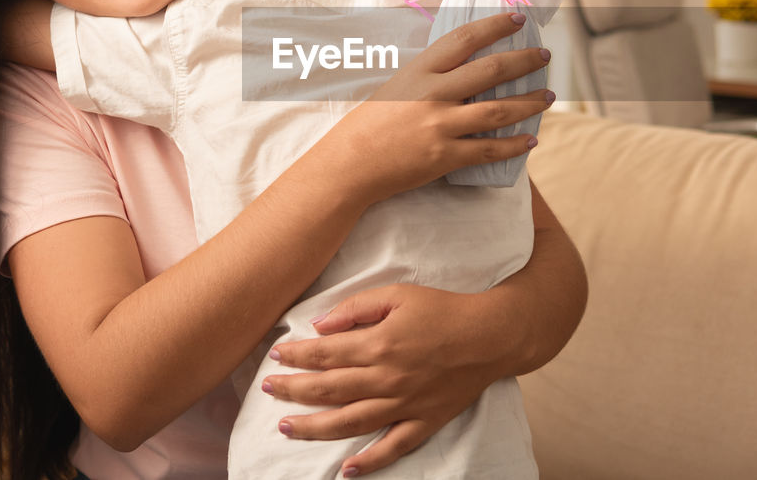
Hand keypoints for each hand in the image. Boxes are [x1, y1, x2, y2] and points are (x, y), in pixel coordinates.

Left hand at [261, 284, 505, 476]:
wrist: (489, 336)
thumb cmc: (442, 310)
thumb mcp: (397, 294)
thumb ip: (356, 309)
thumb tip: (321, 326)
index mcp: (379, 344)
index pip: (325, 354)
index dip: (296, 356)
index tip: (275, 356)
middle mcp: (387, 379)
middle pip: (329, 390)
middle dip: (293, 390)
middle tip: (267, 390)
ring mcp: (405, 404)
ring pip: (350, 422)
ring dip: (314, 428)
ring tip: (287, 428)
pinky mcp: (424, 421)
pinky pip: (393, 446)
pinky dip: (370, 461)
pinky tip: (347, 469)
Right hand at [313, 11, 553, 204]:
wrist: (351, 163)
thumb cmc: (371, 122)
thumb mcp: (398, 86)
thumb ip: (431, 76)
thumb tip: (466, 66)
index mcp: (421, 70)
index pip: (465, 39)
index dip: (495, 26)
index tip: (518, 20)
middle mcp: (434, 94)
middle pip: (492, 70)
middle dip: (525, 61)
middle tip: (544, 57)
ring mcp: (440, 125)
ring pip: (498, 110)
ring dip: (530, 103)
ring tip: (548, 97)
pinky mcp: (445, 156)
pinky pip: (490, 149)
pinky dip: (515, 145)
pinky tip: (531, 139)